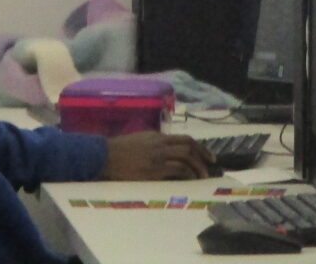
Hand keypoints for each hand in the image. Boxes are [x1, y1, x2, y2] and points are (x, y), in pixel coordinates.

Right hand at [101, 131, 215, 180]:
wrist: (104, 156)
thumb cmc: (118, 151)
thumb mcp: (139, 141)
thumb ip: (153, 144)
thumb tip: (165, 152)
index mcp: (157, 136)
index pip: (184, 138)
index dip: (199, 147)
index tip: (207, 155)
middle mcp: (160, 144)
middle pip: (188, 145)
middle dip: (203, 154)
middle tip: (211, 165)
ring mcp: (158, 156)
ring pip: (186, 156)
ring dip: (197, 166)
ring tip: (203, 176)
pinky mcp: (154, 169)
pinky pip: (177, 169)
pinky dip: (187, 173)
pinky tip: (190, 179)